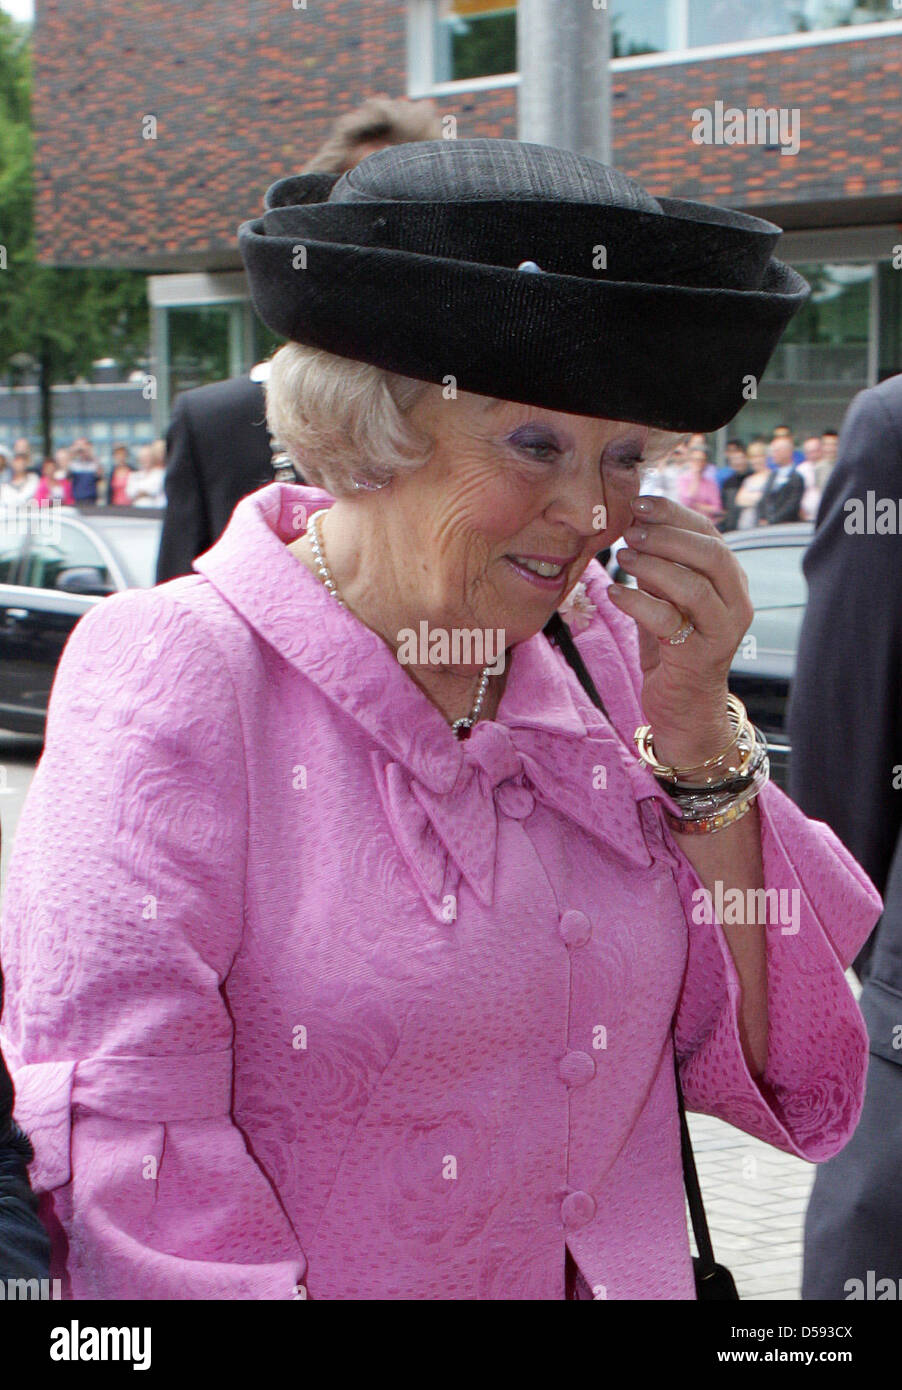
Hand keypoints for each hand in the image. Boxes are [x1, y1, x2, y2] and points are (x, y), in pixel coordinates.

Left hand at [609, 494, 753, 773]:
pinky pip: (669, 620)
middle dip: (668, 536)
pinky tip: (614, 592)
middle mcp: (736, 602)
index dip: (675, 514)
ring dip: (654, 566)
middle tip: (631, 531)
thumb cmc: (673, 649)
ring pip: (695, 586)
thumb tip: (634, 525)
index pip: (710, 534)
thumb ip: (659, 566)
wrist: (684, 708)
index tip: (640, 502)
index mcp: (731, 581)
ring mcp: (723, 630)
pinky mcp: (701, 656)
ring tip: (622, 558)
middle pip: (711, 554)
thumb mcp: (667, 599)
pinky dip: (638, 602)